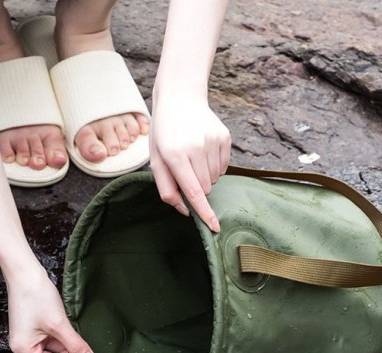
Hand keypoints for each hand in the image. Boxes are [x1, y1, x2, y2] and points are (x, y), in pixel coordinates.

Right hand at [5, 267, 96, 352]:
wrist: (26, 273)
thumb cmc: (35, 296)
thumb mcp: (59, 324)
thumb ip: (75, 345)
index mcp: (24, 350)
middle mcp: (25, 347)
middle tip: (85, 348)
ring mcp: (31, 337)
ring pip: (55, 351)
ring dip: (68, 346)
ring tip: (76, 333)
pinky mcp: (37, 328)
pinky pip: (54, 340)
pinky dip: (65, 337)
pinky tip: (71, 328)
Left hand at [149, 96, 230, 231]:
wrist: (180, 97)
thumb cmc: (164, 134)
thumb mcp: (156, 160)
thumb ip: (167, 189)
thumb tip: (184, 211)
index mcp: (174, 155)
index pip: (194, 192)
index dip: (204, 212)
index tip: (214, 227)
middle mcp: (196, 147)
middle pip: (205, 188)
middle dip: (196, 187)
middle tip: (185, 169)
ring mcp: (212, 141)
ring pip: (215, 179)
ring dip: (205, 176)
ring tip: (193, 157)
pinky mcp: (224, 137)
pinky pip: (223, 167)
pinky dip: (214, 166)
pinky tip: (203, 151)